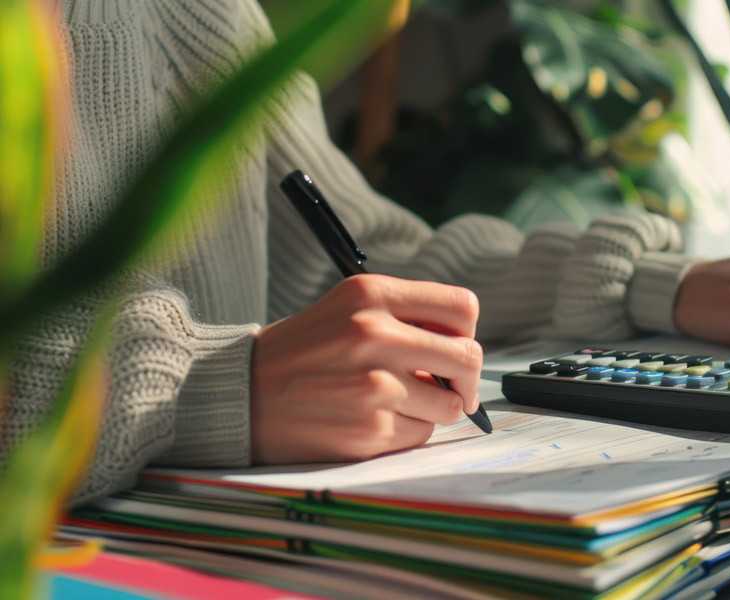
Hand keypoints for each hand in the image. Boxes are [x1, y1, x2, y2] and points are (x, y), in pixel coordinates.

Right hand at [249, 274, 481, 463]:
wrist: (242, 394)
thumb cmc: (302, 352)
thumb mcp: (348, 308)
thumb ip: (405, 315)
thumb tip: (464, 346)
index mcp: (371, 294)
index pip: (462, 306)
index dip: (467, 332)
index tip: (456, 348)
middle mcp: (375, 334)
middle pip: (469, 358)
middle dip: (467, 379)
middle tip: (453, 388)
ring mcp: (374, 385)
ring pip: (450, 405)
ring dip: (433, 409)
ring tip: (394, 402)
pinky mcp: (369, 429)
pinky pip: (420, 435)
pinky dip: (406, 431)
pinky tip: (372, 420)